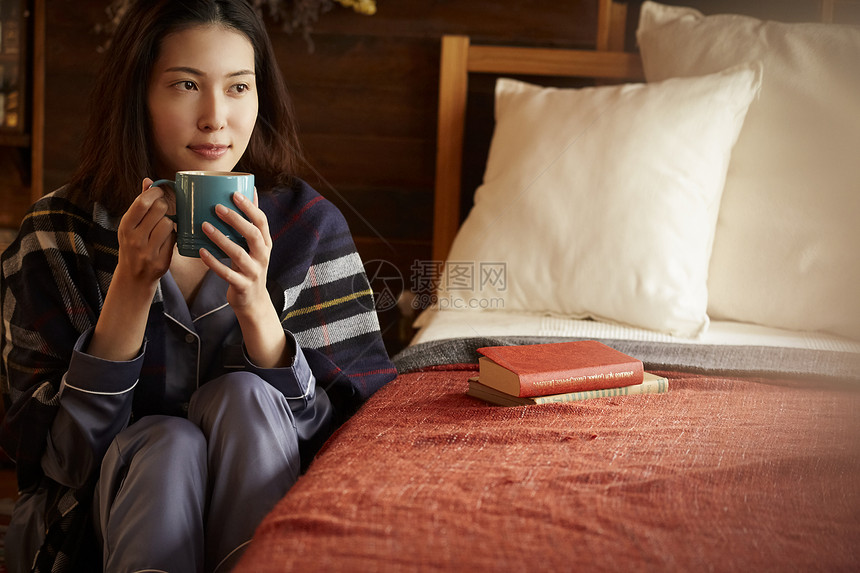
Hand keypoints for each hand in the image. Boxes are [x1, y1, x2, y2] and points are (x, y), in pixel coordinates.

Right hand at [90, 179, 174, 361]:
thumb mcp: (130, 226)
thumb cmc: (133, 246)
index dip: (155, 193)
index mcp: (125, 226)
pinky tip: (168, 239)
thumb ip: (140, 204)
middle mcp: (134, 238)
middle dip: (165, 207)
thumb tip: (148, 180)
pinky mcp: (160, 261)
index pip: (142, 202)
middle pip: (159, 210)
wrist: (133, 278)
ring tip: (164, 227)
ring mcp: (147, 251)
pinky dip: (173, 236)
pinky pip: (174, 240)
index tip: (160, 192)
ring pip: (168, 224)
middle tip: (164, 210)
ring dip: (170, 223)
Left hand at [201, 190, 289, 367]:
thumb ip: (252, 223)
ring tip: (204, 226)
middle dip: (236, 219)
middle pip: (252, 235)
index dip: (250, 207)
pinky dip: (213, 262)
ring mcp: (254, 272)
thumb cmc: (250, 268)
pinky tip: (201, 252)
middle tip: (216, 207)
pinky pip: (227, 274)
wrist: (254, 302)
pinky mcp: (242, 286)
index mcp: (266, 244)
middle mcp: (263, 257)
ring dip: (220, 238)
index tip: (235, 193)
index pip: (262, 221)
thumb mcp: (256, 247)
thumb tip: (251, 190)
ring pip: (238, 253)